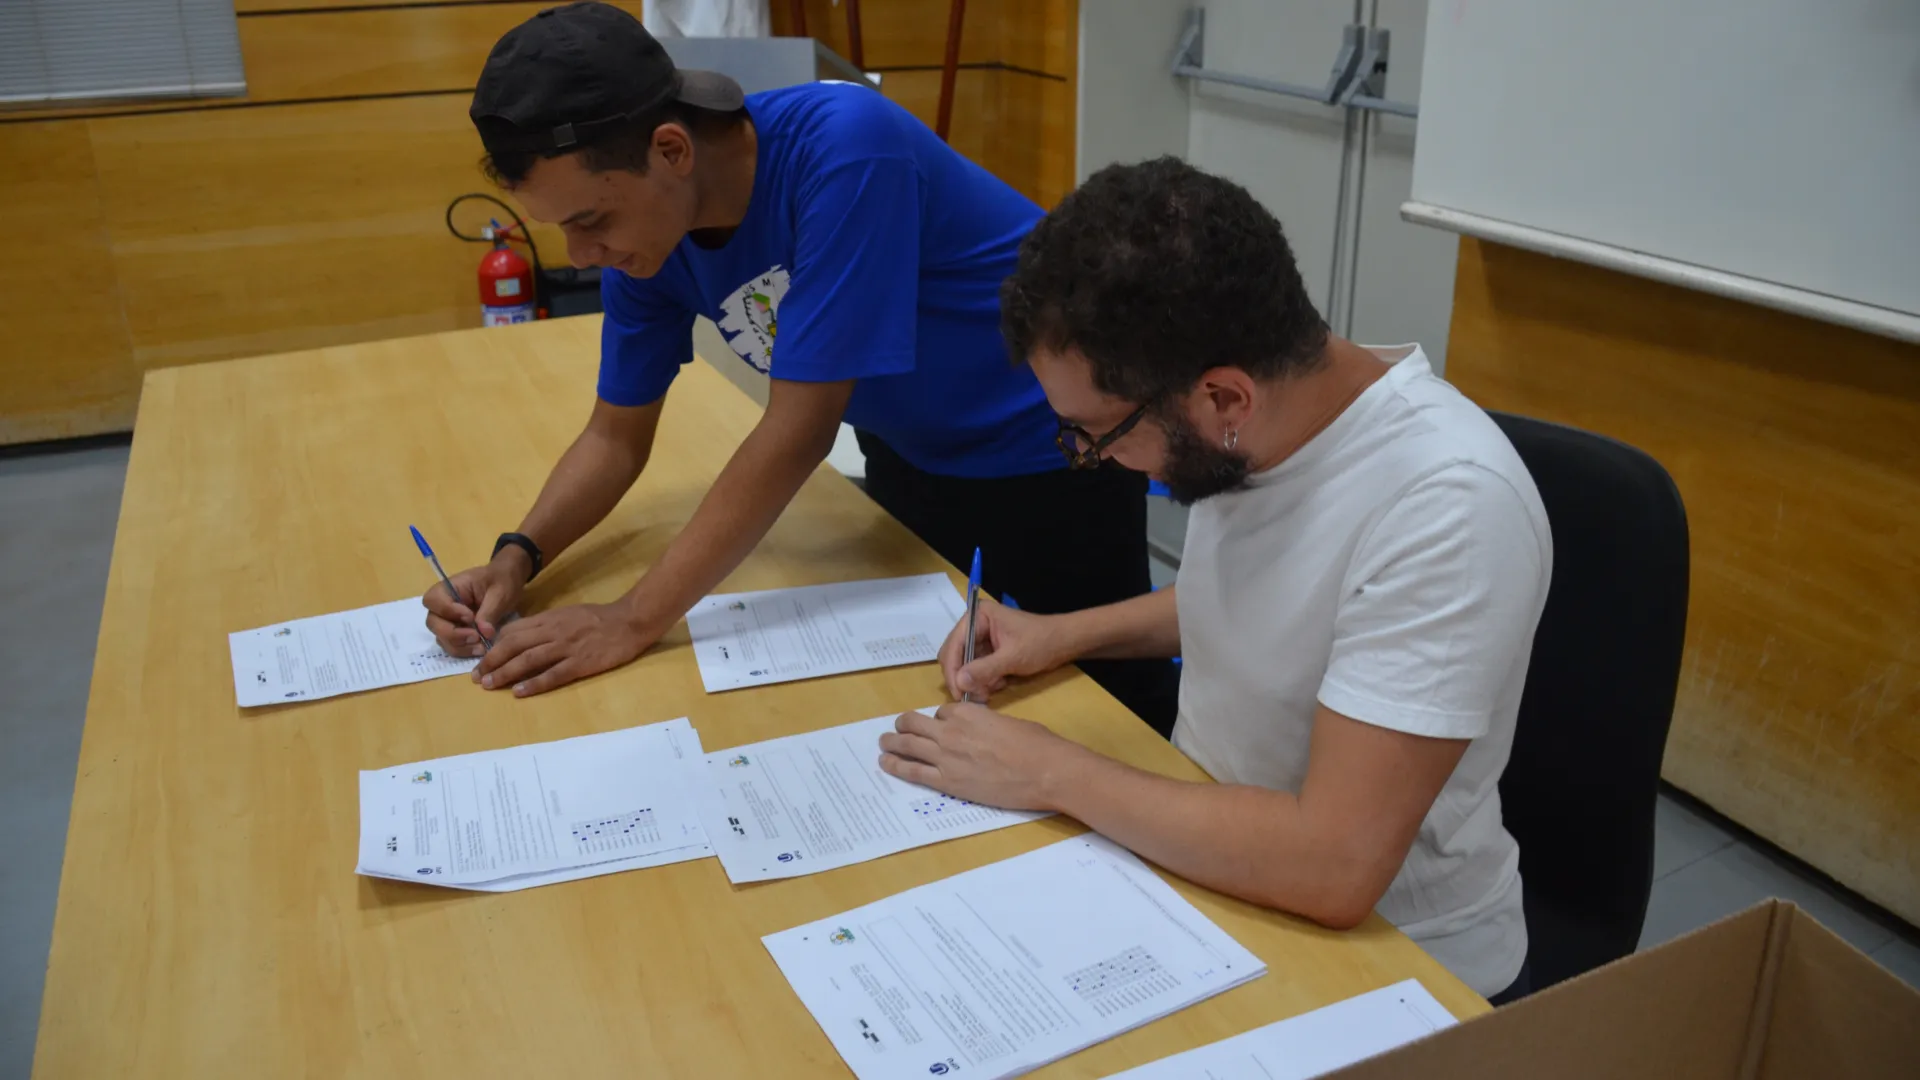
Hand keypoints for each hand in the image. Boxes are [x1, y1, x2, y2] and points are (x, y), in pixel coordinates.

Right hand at [423, 548, 530, 654]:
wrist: (507, 584)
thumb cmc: (501, 582)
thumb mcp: (500, 593)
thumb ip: (489, 612)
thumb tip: (483, 633)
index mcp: (449, 587)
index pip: (433, 600)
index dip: (448, 611)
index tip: (470, 617)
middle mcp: (442, 605)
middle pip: (433, 623)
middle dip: (453, 634)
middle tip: (476, 636)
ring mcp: (448, 621)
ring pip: (442, 638)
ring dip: (460, 646)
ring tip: (482, 646)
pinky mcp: (456, 633)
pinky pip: (453, 646)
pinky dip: (465, 650)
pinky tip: (481, 649)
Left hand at [471, 601, 659, 696]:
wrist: (629, 621)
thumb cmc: (599, 618)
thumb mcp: (567, 614)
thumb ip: (546, 625)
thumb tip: (522, 638)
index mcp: (549, 619)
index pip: (513, 630)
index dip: (494, 645)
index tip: (481, 658)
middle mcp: (553, 631)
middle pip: (514, 645)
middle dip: (492, 660)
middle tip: (476, 676)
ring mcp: (567, 647)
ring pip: (528, 659)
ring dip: (505, 672)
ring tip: (489, 684)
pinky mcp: (581, 663)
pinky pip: (553, 674)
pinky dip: (534, 683)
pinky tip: (519, 692)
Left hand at [876, 702, 1086, 811]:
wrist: (1045, 771)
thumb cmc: (1036, 745)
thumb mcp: (1009, 722)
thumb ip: (987, 723)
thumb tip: (983, 732)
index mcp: (969, 712)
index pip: (942, 712)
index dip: (940, 719)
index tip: (940, 726)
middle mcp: (951, 730)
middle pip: (916, 723)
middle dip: (905, 724)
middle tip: (898, 728)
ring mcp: (946, 756)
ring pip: (908, 744)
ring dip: (892, 742)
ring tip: (883, 743)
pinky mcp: (947, 782)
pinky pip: (913, 771)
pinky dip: (896, 766)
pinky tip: (886, 763)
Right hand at [937, 597, 1075, 700]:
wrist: (1066, 643)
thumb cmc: (1041, 643)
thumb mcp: (1013, 657)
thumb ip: (985, 669)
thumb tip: (959, 682)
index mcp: (978, 616)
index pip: (954, 644)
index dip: (952, 669)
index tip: (958, 693)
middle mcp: (975, 625)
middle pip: (955, 656)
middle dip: (964, 677)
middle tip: (973, 697)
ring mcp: (982, 639)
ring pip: (965, 667)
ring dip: (976, 681)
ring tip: (992, 690)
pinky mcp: (989, 652)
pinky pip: (977, 671)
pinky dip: (985, 681)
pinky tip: (1000, 684)